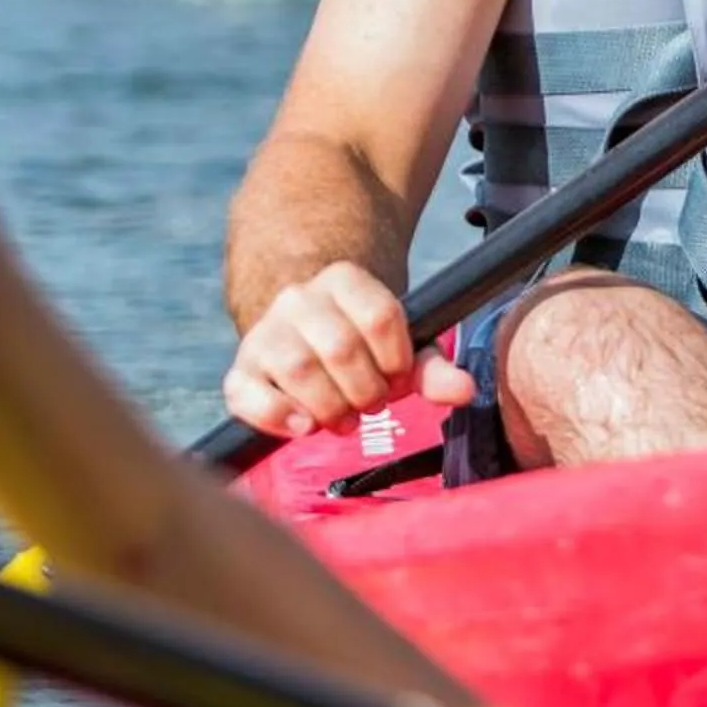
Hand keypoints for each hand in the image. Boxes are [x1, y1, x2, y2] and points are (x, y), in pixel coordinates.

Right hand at [222, 261, 473, 438]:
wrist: (302, 338)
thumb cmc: (360, 350)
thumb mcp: (400, 350)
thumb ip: (433, 368)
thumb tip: (465, 390)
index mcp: (344, 280)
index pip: (382, 316)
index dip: (398, 359)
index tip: (398, 378)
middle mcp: (299, 298)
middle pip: (341, 347)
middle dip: (366, 390)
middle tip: (371, 404)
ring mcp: (265, 332)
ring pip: (298, 369)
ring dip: (330, 407)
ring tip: (343, 418)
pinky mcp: (241, 371)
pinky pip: (250, 395)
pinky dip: (279, 417)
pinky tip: (305, 427)